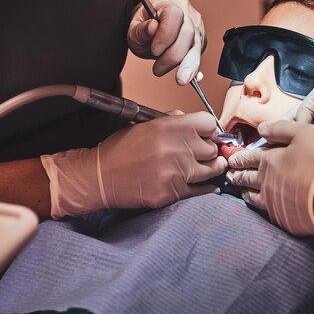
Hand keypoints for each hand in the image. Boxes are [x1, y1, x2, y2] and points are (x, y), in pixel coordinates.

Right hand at [42, 112, 226, 218]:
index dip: (208, 128)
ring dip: (211, 168)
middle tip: (204, 153)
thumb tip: (199, 124)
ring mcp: (175, 172)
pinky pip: (201, 190)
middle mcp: (174, 148)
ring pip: (212, 170)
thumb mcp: (145, 124)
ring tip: (207, 167)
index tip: (207, 134)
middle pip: (212, 147)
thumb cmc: (121, 150)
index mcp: (168, 127)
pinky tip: (204, 185)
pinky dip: (205, 188)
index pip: (208, 123)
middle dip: (209, 149)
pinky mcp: (171, 193)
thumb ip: (173, 120)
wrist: (101, 177)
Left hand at [128, 0, 205, 84]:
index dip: (165, 34)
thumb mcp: (133, 30)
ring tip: (178, 79)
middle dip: (173, 56)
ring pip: (196, 46)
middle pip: (188, 33)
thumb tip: (153, 28)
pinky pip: (198, 55)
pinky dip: (193, 68)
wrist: (151, 30)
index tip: (154, 51)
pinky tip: (189, 76)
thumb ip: (140, 30)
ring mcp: (196, 28)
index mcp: (168, 5)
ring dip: (186, 65)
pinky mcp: (200, 42)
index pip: (174, 15)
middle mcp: (187, 14)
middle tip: (158, 69)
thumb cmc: (142, 28)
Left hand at [226, 120, 313, 234]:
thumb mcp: (305, 133)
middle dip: (237, 175)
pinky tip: (263, 208)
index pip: (248, 157)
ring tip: (241, 191)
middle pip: (246, 178)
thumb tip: (261, 128)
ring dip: (245, 192)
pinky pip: (268, 213)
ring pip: (253, 197)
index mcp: (270, 161)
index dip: (239, 157)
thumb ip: (281, 129)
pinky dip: (263, 208)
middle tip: (229, 175)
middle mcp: (266, 182)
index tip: (231, 160)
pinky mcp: (284, 219)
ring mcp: (273, 202)